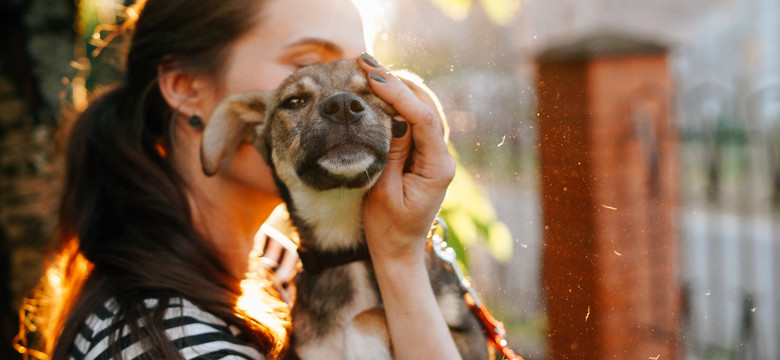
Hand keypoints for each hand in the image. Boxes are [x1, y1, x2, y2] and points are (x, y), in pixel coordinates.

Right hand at [357, 54, 455, 263]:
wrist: (398, 252)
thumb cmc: (387, 229)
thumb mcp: (382, 192)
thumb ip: (390, 153)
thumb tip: (392, 115)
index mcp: (438, 168)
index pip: (423, 119)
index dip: (399, 95)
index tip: (373, 77)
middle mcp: (442, 157)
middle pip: (426, 107)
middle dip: (397, 82)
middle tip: (366, 63)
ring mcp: (435, 154)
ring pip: (422, 109)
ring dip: (397, 88)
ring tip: (369, 70)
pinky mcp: (424, 155)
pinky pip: (415, 121)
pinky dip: (398, 103)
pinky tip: (379, 91)